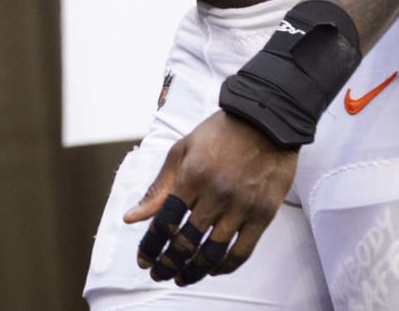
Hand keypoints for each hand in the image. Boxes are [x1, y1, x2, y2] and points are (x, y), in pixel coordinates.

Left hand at [123, 110, 296, 285]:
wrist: (266, 120)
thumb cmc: (221, 132)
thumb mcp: (182, 151)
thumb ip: (158, 187)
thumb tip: (132, 217)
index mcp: (192, 177)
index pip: (165, 222)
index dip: (151, 246)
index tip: (144, 260)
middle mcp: (216, 195)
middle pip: (186, 242)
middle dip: (168, 264)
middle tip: (159, 274)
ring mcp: (241, 206)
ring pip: (213, 252)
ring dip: (194, 271)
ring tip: (181, 278)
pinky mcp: (263, 215)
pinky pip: (242, 251)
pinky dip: (225, 266)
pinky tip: (212, 270)